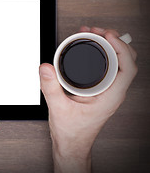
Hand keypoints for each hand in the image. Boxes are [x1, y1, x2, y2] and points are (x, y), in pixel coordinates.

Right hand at [39, 27, 136, 172]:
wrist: (71, 143)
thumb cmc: (71, 131)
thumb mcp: (58, 108)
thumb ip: (50, 87)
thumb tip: (46, 67)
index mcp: (110, 97)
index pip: (127, 68)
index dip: (120, 48)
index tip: (107, 35)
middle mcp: (113, 92)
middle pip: (125, 60)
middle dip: (113, 41)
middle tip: (96, 31)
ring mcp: (108, 90)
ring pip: (117, 62)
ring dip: (107, 46)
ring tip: (92, 34)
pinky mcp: (100, 89)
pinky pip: (107, 67)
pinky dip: (100, 54)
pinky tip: (89, 48)